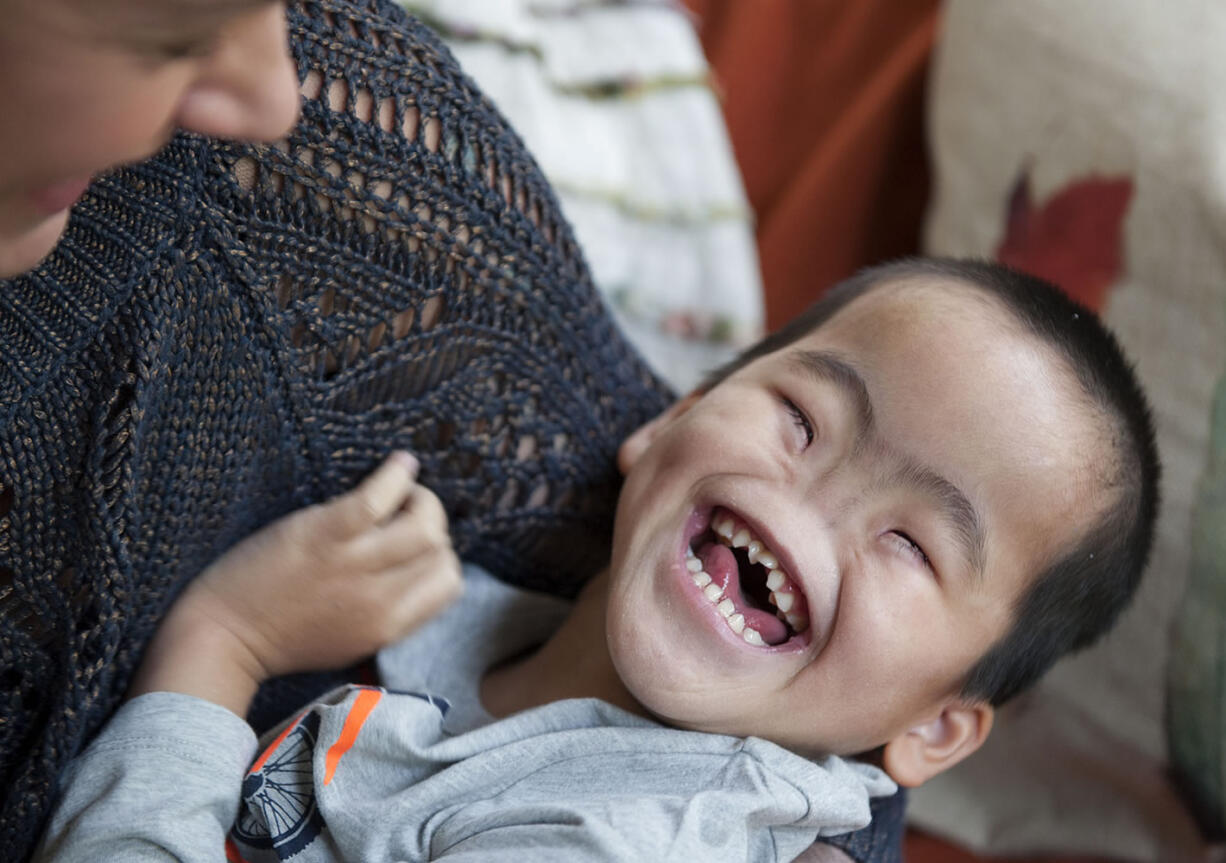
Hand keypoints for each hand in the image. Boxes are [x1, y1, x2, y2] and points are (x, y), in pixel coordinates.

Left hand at [128, 452, 462, 714]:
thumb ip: (390, 612)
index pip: (450, 584)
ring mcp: (355, 564)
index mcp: (389, 626)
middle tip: (407, 514)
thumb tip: (417, 574)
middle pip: (440, 550)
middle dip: (432, 525)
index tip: (418, 546)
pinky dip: (396, 475)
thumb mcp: (351, 639)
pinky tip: (398, 465)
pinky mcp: (326, 534)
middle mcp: (380, 598)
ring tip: (400, 492)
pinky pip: (380, 496)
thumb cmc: (281, 638)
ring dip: (419, 500)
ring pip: (424, 522)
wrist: (222, 638)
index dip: (440, 558)